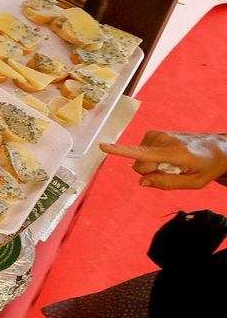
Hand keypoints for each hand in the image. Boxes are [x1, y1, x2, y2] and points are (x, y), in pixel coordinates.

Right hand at [100, 131, 226, 189]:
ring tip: (172, 162)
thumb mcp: (193, 183)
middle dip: (150, 172)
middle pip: (139, 165)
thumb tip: (142, 181)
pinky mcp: (153, 133)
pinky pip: (142, 152)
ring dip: (152, 165)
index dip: (121, 151)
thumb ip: (166, 184)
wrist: (217, 147)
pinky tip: (168, 156)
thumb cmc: (207, 166)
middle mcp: (163, 140)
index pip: (143, 153)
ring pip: (139, 159)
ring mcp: (157, 134)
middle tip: (172, 171)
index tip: (103, 146)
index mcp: (174, 153)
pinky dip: (152, 157)